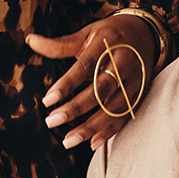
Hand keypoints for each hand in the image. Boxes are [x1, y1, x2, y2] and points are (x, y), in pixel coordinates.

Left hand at [28, 12, 159, 150]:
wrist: (147, 34)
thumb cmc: (109, 35)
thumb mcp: (87, 33)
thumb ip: (60, 44)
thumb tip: (31, 40)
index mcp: (108, 43)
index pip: (85, 66)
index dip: (66, 84)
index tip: (47, 100)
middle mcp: (124, 62)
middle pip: (100, 90)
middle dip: (75, 108)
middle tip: (52, 121)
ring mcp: (135, 80)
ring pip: (113, 108)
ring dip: (90, 126)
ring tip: (68, 141)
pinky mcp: (141, 94)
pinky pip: (125, 116)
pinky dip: (109, 131)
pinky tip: (92, 143)